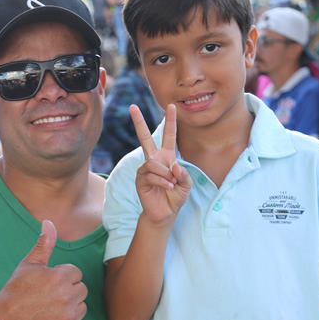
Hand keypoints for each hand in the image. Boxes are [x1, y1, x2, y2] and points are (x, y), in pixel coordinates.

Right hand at [0, 219, 87, 319]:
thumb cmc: (16, 290)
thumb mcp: (29, 264)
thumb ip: (44, 244)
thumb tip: (49, 222)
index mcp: (60, 277)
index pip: (75, 273)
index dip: (61, 277)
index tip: (47, 284)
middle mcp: (67, 297)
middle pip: (81, 288)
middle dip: (68, 290)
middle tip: (48, 296)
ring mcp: (69, 316)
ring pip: (82, 305)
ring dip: (70, 306)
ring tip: (49, 307)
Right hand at [130, 104, 190, 223]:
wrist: (165, 213)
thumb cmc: (175, 197)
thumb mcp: (186, 184)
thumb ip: (184, 174)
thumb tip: (173, 167)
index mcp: (166, 157)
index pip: (168, 136)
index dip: (170, 122)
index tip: (172, 106)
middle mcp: (154, 160)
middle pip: (144, 137)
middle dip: (139, 122)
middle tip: (132, 106)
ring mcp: (145, 169)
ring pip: (153, 163)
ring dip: (165, 174)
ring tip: (171, 184)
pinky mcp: (140, 179)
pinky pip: (150, 174)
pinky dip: (162, 181)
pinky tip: (167, 187)